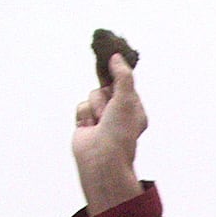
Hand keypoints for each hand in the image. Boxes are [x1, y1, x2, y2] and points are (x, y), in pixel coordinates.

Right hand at [71, 52, 146, 214]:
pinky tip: (89, 127)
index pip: (124, 84)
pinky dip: (84, 114)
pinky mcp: (86, 123)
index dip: (117, 75)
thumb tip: (116, 57)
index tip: (110, 61)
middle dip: (104, 96)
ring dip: (94, 106)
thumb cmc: (119, 132)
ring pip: (92, 95)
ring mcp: (102, 118)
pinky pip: (81, 106)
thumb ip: (122, 76)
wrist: (101, 158)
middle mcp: (118, 113)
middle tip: (108, 109)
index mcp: (134, 109)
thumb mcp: (126, 99)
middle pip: (105, 87)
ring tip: (99, 122)